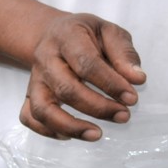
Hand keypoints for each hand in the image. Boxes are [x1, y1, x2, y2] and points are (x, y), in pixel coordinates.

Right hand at [20, 13, 145, 140]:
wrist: (55, 33)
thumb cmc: (88, 34)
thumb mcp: (110, 32)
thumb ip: (124, 53)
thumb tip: (137, 79)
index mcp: (68, 37)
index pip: (87, 64)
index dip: (111, 83)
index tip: (132, 98)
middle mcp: (46, 59)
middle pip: (67, 89)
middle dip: (97, 107)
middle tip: (123, 115)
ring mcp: (35, 79)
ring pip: (43, 108)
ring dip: (70, 126)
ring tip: (97, 134)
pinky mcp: (29, 94)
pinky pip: (30, 117)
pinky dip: (47, 130)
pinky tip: (71, 135)